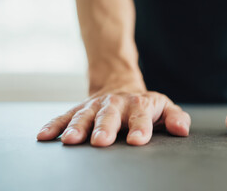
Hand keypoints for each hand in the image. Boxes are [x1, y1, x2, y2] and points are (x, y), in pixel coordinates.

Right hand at [37, 90, 190, 146]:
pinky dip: (54, 125)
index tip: (138, 141)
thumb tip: (182, 130)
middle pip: (110, 115)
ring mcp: (96, 106)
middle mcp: (116, 104)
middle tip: (101, 141)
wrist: (121, 84)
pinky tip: (44, 135)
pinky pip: (65, 116)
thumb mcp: (164, 107)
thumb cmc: (145, 105)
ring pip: (84, 115)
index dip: (140, 128)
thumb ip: (176, 118)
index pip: (141, 116)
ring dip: (77, 127)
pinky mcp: (80, 108)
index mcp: (140, 104)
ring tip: (70, 140)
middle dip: (105, 128)